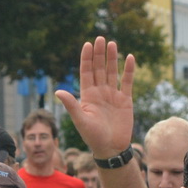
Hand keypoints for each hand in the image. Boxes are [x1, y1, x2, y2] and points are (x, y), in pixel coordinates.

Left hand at [55, 37, 135, 160]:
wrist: (111, 148)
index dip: (87, 58)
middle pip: (99, 69)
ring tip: (112, 44)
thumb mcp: (81, 120)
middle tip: (100, 39)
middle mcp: (100, 92)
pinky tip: (129, 57)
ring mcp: (113, 95)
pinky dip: (128, 70)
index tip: (87, 44)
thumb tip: (58, 91)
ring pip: (112, 72)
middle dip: (99, 54)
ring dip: (112, 59)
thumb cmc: (93, 137)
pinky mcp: (126, 100)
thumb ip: (71, 105)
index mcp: (87, 95)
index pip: (87, 72)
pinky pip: (127, 82)